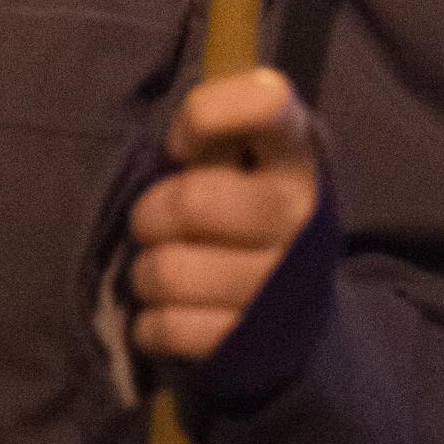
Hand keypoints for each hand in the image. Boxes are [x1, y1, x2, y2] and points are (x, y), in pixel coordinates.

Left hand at [127, 68, 320, 360]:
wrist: (296, 308)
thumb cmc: (248, 207)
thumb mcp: (247, 155)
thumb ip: (215, 131)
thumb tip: (175, 143)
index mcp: (296, 153)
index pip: (265, 102)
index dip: (207, 115)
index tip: (183, 143)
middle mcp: (297, 214)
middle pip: (189, 202)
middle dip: (151, 214)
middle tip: (157, 223)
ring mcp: (278, 283)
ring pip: (166, 270)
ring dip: (146, 272)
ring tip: (165, 269)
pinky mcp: (250, 341)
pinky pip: (167, 326)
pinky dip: (150, 323)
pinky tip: (168, 312)